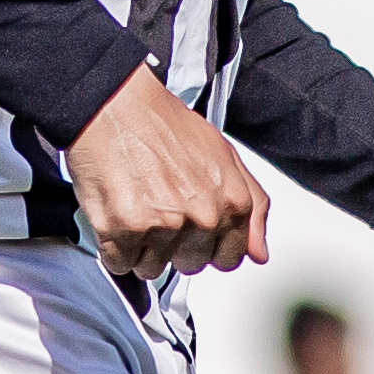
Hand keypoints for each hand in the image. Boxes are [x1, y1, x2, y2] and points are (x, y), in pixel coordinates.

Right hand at [58, 69, 271, 285]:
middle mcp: (202, 217)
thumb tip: (259, 252)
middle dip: (174, 244)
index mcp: (232, 202)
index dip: (207, 244)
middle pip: (190, 265)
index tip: (192, 228)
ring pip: (153, 268)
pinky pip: (120, 263)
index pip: (228, 258)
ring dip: (142, 247)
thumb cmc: (163, 124)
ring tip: (137, 206)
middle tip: (159, 207)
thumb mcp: (225, 156)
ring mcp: (164, 225)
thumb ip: (252, 206)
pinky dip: (114, 247)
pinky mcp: (125, 229)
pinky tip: (117, 215)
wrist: (116, 106)